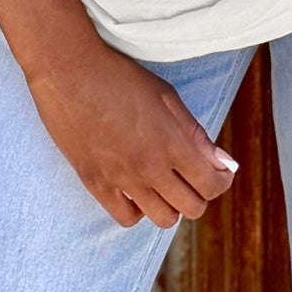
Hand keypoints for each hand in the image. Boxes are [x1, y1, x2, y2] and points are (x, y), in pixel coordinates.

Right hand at [25, 35, 238, 228]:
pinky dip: (138, 211)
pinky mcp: (95, 183)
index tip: (220, 172)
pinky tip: (138, 192)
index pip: (211, 184)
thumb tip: (222, 161)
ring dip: (172, 205)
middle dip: (201, 194)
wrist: (69, 72)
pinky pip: (126, 218)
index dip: (221, 180)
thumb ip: (195, 133)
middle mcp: (150, 167)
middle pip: (191, 207)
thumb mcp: (166, 96)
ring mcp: (121, 180)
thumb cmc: (119, 77)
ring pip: (162, 219)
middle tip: (194, 177)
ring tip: (166, 185)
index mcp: (171, 142)